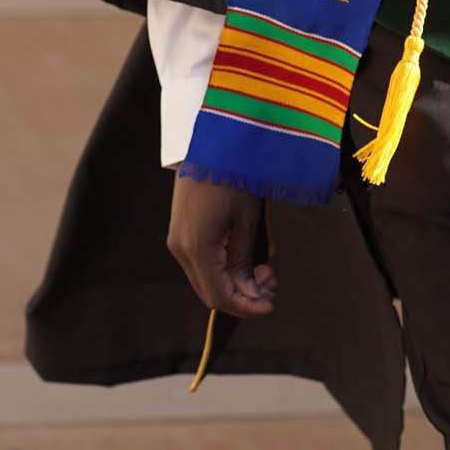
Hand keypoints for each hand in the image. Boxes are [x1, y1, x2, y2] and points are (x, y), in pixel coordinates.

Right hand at [167, 174, 276, 318]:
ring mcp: (177, 240)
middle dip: (242, 295)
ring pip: (205, 279)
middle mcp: (180, 249)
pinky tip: (244, 257)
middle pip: (209, 292)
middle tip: (272, 281)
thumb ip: (244, 261)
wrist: (212, 142)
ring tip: (263, 267)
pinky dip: (223, 269)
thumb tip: (250, 293)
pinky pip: (202, 263)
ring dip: (234, 282)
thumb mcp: (246, 221)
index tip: (271, 304)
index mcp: (196, 249)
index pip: (218, 296)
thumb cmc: (235, 176)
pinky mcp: (181, 231)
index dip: (245, 307)